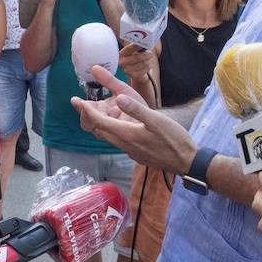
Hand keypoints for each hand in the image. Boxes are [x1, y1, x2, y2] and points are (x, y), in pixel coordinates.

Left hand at [71, 65, 194, 173]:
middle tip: (80, 104)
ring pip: (107, 137)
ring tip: (96, 111)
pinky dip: (111, 131)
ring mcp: (130, 151)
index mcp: (127, 134)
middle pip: (98, 131)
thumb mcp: (157, 120)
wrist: (186, 162)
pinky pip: (117, 141)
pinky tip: (118, 124)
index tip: (75, 100)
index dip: (85, 110)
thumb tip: (119, 99)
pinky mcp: (137, 154)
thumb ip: (137, 109)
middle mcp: (124, 145)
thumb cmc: (174, 140)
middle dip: (87, 117)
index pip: (99, 122)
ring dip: (99, 125)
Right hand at [118, 43, 157, 96]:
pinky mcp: (133, 76)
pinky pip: (145, 69)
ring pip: (143, 63)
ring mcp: (126, 70)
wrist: (137, 74)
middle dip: (146, 55)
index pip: (129, 49)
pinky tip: (146, 67)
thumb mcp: (136, 53)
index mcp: (121, 54)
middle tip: (151, 54)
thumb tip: (145, 43)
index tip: (144, 44)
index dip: (137, 46)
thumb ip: (139, 47)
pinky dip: (148, 67)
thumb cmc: (137, 61)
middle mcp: (121, 62)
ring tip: (147, 61)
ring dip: (148, 61)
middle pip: (137, 57)